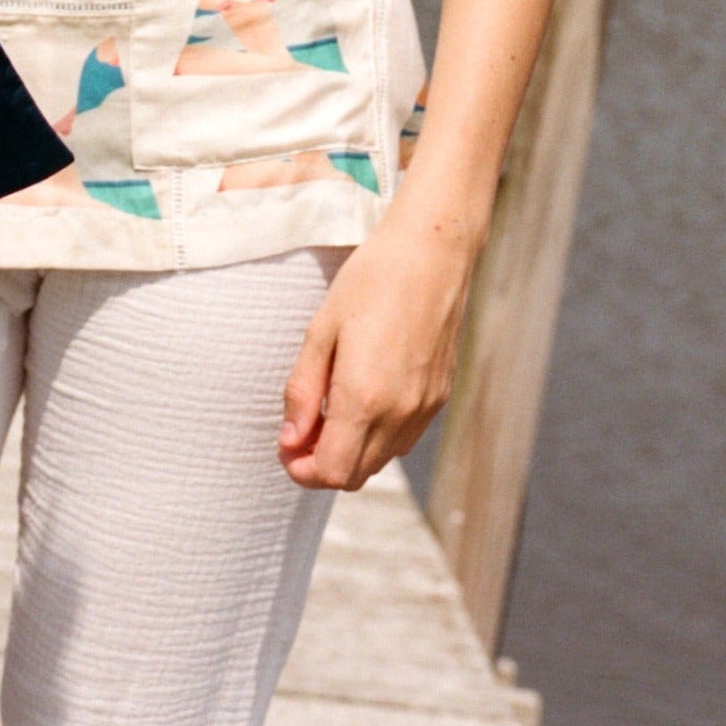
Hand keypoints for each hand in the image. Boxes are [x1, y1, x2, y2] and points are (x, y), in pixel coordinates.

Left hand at [276, 210, 476, 492]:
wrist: (432, 251)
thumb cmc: (371, 280)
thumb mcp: (322, 328)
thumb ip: (303, 390)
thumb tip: (289, 440)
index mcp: (364, 397)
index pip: (331, 472)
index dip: (302, 470)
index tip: (286, 447)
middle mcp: (399, 413)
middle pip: (355, 475)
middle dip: (322, 464)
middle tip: (301, 429)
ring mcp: (425, 408)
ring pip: (380, 460)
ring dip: (351, 451)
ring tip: (330, 408)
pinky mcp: (440, 397)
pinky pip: (403, 438)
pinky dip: (378, 435)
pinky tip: (364, 397)